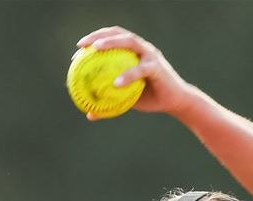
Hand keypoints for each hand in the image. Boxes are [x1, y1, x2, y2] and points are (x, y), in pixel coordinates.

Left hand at [76, 26, 194, 118]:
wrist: (174, 102)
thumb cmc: (149, 98)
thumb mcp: (126, 101)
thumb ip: (109, 102)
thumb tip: (89, 114)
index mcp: (133, 52)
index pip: (112, 38)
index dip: (95, 38)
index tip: (78, 48)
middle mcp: (142, 48)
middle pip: (119, 33)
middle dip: (99, 35)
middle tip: (82, 45)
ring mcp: (150, 55)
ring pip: (130, 42)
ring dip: (112, 42)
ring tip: (96, 49)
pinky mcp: (157, 66)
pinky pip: (140, 69)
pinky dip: (128, 75)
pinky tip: (116, 83)